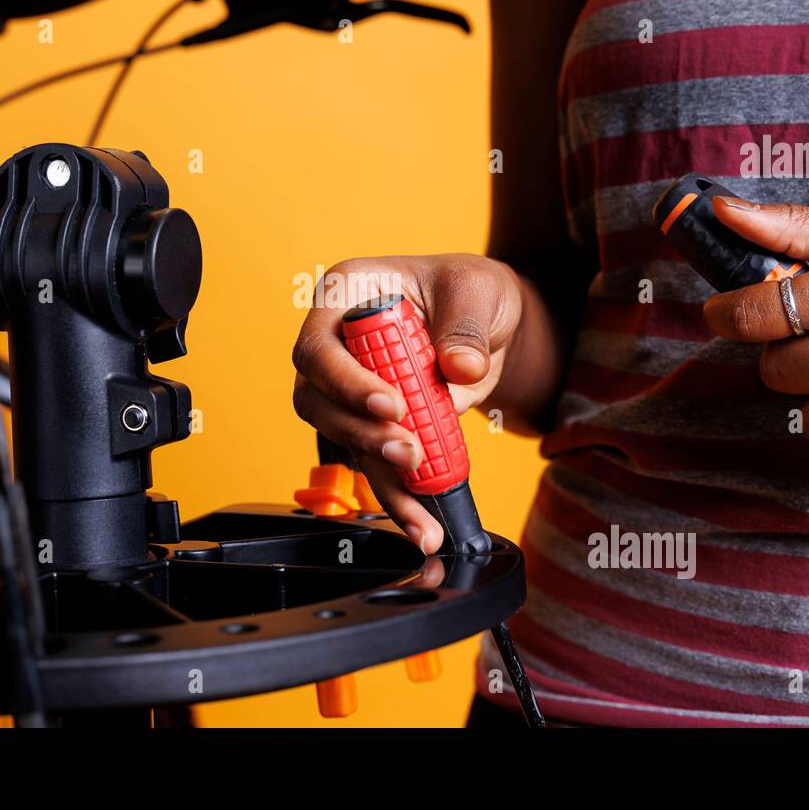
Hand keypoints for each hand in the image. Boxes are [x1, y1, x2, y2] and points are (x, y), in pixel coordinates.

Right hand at [292, 254, 522, 551]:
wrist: (490, 326)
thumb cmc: (470, 290)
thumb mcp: (477, 288)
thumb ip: (466, 325)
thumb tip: (459, 367)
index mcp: (345, 294)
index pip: (320, 345)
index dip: (346, 382)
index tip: (392, 405)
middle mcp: (336, 344)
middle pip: (317, 401)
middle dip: (362, 435)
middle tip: (409, 452)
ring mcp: (348, 389)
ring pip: (342, 441)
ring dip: (380, 477)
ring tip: (421, 504)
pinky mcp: (372, 425)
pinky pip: (374, 464)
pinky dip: (399, 496)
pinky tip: (422, 521)